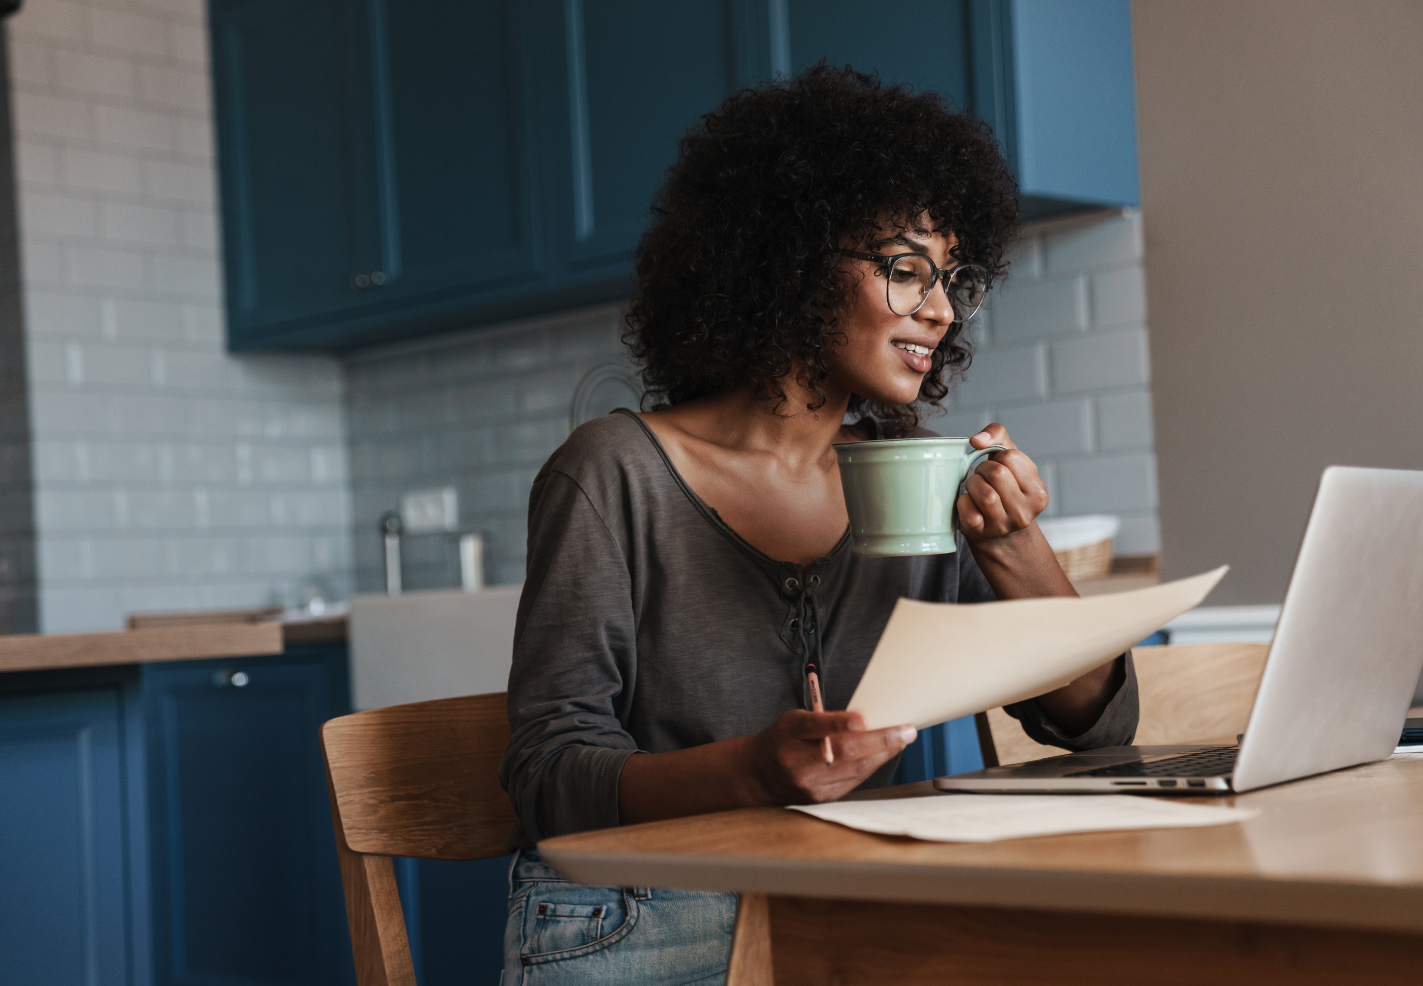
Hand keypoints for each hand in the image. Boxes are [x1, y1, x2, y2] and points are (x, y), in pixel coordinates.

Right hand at [745, 709, 916, 804]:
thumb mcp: (794, 721)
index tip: (863, 720)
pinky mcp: (820, 798)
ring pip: (854, 769)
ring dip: (883, 754)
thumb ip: (824, 720)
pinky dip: (871, 766)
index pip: (815, 726)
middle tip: (906, 731)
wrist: (758, 776)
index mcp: (788, 733)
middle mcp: (796, 760)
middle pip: (843, 752)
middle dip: (880, 741)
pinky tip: (883, 754)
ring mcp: (809, 784)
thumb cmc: (782, 740)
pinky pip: (852, 781)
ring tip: (901, 739)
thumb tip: (867, 721)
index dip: (839, 723)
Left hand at [956, 423, 1049, 542]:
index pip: (1011, 457)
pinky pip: (967, 510)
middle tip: (982, 476)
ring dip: (973, 484)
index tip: (998, 466)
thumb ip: (997, 435)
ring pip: (985, 494)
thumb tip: (976, 440)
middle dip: (983, 469)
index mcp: (1038, 492)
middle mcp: (1025, 512)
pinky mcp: (981, 533)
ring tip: (976, 487)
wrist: (998, 531)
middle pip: (997, 474)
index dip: (998, 457)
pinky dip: (963, 501)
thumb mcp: (1009, 458)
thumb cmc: (1004, 486)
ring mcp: (1003, 526)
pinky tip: (970, 503)